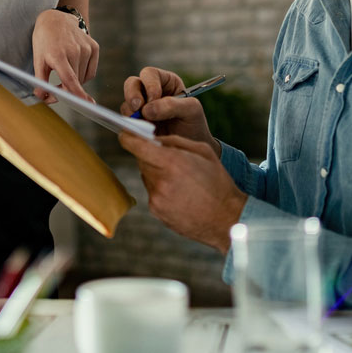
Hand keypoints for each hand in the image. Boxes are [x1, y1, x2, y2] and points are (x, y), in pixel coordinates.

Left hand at [32, 9, 98, 102]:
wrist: (55, 19)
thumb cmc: (44, 41)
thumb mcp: (38, 60)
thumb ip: (40, 80)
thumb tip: (42, 98)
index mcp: (58, 54)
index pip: (69, 78)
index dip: (76, 92)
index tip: (85, 103)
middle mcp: (75, 50)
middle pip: (75, 81)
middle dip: (66, 90)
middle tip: (55, 88)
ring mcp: (86, 48)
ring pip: (84, 78)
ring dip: (75, 81)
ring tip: (64, 70)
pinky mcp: (94, 47)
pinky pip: (91, 71)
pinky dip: (83, 74)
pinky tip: (74, 65)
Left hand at [118, 132, 245, 252]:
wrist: (226, 219)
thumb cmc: (218, 182)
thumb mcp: (203, 152)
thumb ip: (175, 141)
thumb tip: (154, 138)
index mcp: (172, 162)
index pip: (137, 146)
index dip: (129, 137)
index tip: (126, 134)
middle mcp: (160, 181)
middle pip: (141, 160)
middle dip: (150, 155)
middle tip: (166, 157)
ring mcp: (156, 199)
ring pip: (147, 176)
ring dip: (156, 173)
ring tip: (179, 178)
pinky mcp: (156, 211)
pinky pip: (152, 192)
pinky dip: (160, 189)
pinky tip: (179, 193)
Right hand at [121, 66, 216, 148]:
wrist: (190, 147)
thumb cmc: (194, 124)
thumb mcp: (192, 110)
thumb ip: (172, 105)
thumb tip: (146, 109)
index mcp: (166, 82)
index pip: (150, 74)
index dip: (150, 84)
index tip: (154, 98)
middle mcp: (150, 92)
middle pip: (132, 83)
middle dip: (133, 95)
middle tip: (138, 108)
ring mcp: (141, 108)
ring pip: (127, 103)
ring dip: (133, 114)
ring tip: (148, 125)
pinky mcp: (136, 123)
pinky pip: (126, 121)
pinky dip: (132, 125)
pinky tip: (144, 131)